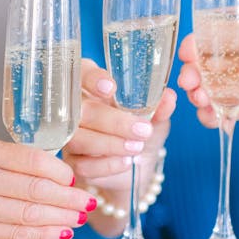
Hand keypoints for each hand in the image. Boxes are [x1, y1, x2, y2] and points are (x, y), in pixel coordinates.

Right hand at [0, 138, 95, 238]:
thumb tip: (56, 170)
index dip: (61, 171)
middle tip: (88, 201)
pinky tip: (59, 233)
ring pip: (28, 213)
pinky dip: (41, 234)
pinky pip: (15, 232)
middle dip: (68, 198)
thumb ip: (10, 160)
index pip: (33, 159)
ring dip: (60, 218)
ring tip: (79, 218)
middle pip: (35, 189)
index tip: (75, 177)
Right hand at [62, 59, 176, 236]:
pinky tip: (125, 162)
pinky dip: (106, 164)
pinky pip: (82, 164)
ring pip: (79, 138)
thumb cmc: (140, 130)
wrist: (137, 164)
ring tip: (137, 146)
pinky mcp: (72, 163)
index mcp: (91, 86)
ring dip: (110, 144)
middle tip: (143, 129)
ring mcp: (70, 136)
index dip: (93, 79)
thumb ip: (159, 107)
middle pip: (81, 111)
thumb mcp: (155, 117)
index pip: (82, 73)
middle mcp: (75, 109)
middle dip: (113, 121)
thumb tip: (168, 97)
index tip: (111, 88)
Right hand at [178, 15, 238, 126]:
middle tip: (190, 81)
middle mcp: (237, 57)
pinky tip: (214, 120)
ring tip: (201, 101)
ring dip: (198, 95)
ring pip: (208, 89)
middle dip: (191, 72)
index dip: (196, 41)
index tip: (189, 51)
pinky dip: (213, 118)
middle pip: (203, 64)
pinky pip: (223, 113)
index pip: (213, 33)